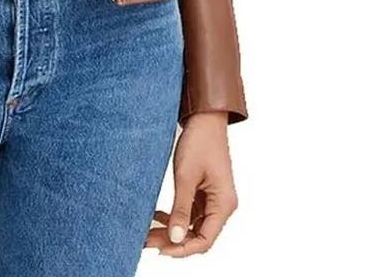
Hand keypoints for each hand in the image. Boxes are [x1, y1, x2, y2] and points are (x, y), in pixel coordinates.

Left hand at [145, 110, 237, 256]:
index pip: (205, 240)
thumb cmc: (199, 143)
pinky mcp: (205, 192)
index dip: (183, 249)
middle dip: (174, 241)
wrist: (204, 119)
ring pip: (193, 225)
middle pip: (198, 235)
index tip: (160, 250)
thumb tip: (175, 238)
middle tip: (146, 240)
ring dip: (172, 229)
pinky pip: (191, 212)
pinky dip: (175, 216)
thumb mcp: (185, 177)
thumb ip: (181, 209)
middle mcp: (222, 205)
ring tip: (147, 231)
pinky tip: (157, 215)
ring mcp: (213, 199)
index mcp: (223, 204)